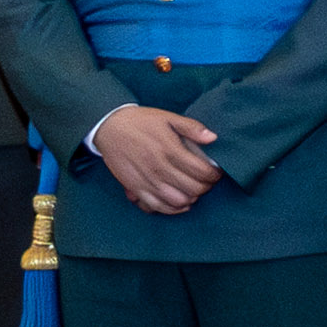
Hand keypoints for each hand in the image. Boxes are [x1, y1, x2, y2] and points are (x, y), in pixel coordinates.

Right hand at [91, 103, 223, 219]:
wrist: (110, 127)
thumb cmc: (141, 122)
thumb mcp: (168, 117)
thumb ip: (192, 127)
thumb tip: (213, 138)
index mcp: (170, 150)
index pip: (201, 171)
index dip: (214, 175)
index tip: (216, 172)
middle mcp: (159, 168)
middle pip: (193, 188)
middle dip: (206, 187)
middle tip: (208, 181)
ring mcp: (146, 180)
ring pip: (178, 201)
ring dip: (191, 198)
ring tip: (194, 190)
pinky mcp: (135, 188)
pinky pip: (157, 206)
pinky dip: (173, 209)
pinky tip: (181, 202)